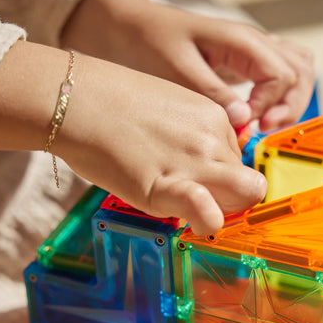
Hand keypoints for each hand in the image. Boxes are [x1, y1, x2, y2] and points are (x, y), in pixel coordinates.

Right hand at [54, 55, 266, 234]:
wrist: (76, 100)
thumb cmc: (111, 104)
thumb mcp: (169, 106)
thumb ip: (191, 134)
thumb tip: (199, 164)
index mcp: (215, 117)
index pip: (237, 160)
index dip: (222, 177)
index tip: (200, 181)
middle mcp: (213, 139)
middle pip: (246, 183)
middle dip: (229, 198)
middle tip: (198, 201)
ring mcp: (195, 162)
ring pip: (239, 199)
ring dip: (221, 211)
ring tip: (188, 210)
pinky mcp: (167, 186)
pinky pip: (206, 211)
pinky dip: (208, 222)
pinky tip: (195, 222)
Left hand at [61, 0, 314, 131]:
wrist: (130, 26)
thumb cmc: (149, 43)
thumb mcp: (176, 70)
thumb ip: (212, 93)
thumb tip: (244, 118)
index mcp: (241, 40)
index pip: (282, 75)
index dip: (271, 106)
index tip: (248, 127)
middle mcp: (254, 41)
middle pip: (300, 72)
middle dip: (290, 105)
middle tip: (263, 130)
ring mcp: (253, 49)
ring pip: (298, 70)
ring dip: (291, 100)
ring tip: (266, 125)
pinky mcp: (246, 60)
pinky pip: (282, 72)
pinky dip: (282, 93)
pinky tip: (259, 114)